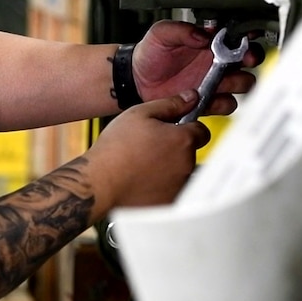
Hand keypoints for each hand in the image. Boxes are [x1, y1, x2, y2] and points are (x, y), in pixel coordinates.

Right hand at [85, 90, 210, 208]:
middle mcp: (186, 164)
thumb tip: (190, 98)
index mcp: (183, 140)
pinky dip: (162, 186)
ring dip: (170, 168)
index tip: (174, 130)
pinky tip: (142, 181)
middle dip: (176, 148)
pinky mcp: (170, 202)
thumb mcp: (140, 114)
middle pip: (190, 152)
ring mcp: (179, 186)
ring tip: (143, 165)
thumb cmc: (115, 149)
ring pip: (181, 172)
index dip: (188, 127)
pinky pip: (172, 190)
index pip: (202, 131)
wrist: (99, 184)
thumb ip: (170, 104)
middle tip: (150, 147)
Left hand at [132, 20, 264, 115]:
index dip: (247, 36)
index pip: (238, 36)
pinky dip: (220, 103)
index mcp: (210, 41)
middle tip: (243, 59)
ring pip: (243, 83)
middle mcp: (217, 61)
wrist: (136, 81)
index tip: (247, 38)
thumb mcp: (161, 34)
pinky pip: (226, 104)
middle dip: (251, 59)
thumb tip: (203, 35)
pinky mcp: (208, 101)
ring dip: (237, 82)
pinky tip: (206, 98)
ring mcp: (215, 82)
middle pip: (250, 60)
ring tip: (221, 81)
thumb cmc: (149, 54)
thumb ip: (181, 30)